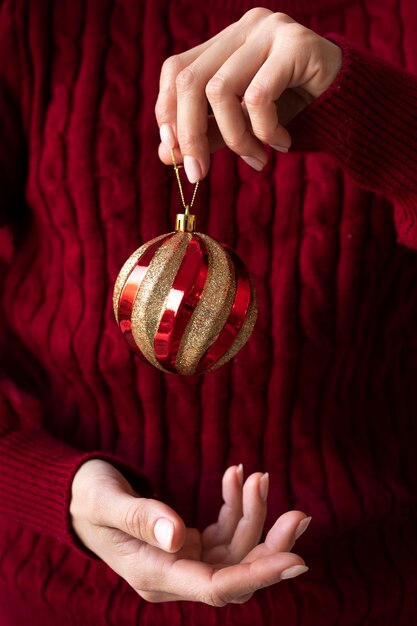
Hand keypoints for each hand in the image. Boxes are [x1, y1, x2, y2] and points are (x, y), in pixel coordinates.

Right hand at [70, 460, 310, 604]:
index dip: (257, 575)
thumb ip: (140, 517)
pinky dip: (234, 504)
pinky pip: (223, 530)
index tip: (296, 560)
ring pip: (235, 549)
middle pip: (236, 573)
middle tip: (300, 514)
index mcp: (152, 574)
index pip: (215, 586)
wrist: (78, 496)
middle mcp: (173, 575)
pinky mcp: (189, 543)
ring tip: (258, 475)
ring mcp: (183, 560)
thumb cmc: (86, 496)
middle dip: (270, 544)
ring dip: (252, 514)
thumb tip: (178, 537)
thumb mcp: (105, 501)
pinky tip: (236, 475)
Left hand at [155, 7, 341, 180]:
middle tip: (199, 174)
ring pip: (221, 90)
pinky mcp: (295, 44)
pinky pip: (259, 98)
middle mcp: (243, 28)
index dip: (167, 114)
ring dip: (235, 139)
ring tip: (256, 160)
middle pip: (190, 80)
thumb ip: (206, 135)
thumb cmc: (293, 114)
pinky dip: (265, 132)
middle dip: (190, 135)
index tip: (174, 156)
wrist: (349, 107)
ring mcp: (269, 30)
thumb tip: (165, 155)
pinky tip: (281, 143)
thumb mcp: (241, 127)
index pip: (176, 71)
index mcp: (225, 43)